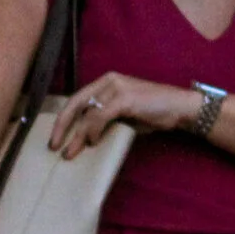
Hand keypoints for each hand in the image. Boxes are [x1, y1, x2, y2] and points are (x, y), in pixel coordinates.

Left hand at [46, 72, 199, 158]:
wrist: (180, 108)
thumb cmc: (154, 112)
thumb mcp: (124, 114)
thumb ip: (106, 118)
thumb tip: (84, 136)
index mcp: (107, 82)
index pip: (77, 99)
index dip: (63, 120)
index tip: (56, 138)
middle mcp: (109, 81)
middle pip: (76, 103)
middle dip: (62, 126)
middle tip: (54, 146)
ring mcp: (117, 88)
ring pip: (88, 113)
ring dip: (77, 135)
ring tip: (71, 152)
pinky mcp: (125, 98)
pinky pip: (100, 116)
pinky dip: (93, 130)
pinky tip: (92, 142)